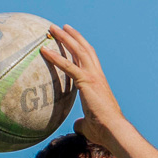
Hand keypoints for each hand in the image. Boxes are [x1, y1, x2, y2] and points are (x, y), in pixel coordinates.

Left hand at [40, 24, 126, 148]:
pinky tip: (44, 50)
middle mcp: (97, 75)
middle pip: (84, 49)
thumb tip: (76, 125)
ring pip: (78, 50)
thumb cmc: (103, 131)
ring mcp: (93, 77)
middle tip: (61, 26)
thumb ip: (81, 121)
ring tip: (52, 28)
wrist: (114, 130)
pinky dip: (55, 57)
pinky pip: (68, 66)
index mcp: (99, 81)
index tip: (72, 38)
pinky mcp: (86, 82)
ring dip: (64, 38)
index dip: (81, 47)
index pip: (89, 58)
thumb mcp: (89, 124)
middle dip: (72, 36)